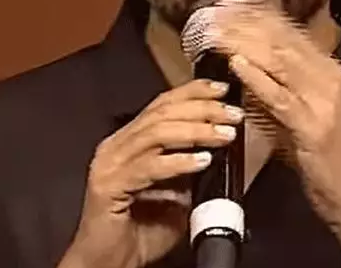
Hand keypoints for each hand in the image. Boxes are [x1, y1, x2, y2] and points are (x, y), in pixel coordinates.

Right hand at [59, 79, 243, 267]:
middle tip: (232, 114)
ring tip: (223, 135)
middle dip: (202, 109)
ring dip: (196, 131)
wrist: (110, 264)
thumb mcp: (176, 192)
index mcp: (129, 141)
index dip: (194, 92)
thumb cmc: (141, 231)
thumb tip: (220, 144)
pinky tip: (201, 161)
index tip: (224, 89)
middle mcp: (117, 146)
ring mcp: (110, 164)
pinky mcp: (108, 186)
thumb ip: (190, 167)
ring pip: (156, 133)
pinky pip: (149, 167)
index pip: (162, 104)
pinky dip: (178, 162)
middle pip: (162, 113)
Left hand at [207, 1, 340, 234]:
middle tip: (213, 16)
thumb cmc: (327, 156)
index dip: (256, 16)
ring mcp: (323, 100)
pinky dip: (257, 78)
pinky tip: (236, 65)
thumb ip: (280, 87)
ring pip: (280, 61)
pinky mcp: (313, 126)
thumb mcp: (304, 112)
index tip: (226, 7)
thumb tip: (244, 64)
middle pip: (282, 40)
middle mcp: (329, 77)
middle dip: (244, 25)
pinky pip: (281, 96)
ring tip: (216, 34)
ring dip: (244, 44)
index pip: (288, 32)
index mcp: (328, 70)